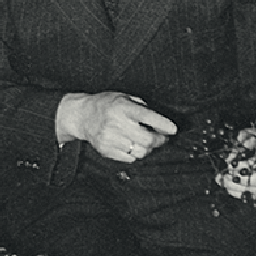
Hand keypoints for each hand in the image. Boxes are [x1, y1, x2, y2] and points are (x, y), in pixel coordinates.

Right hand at [59, 92, 176, 162]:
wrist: (81, 115)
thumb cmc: (106, 104)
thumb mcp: (124, 97)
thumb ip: (141, 106)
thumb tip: (160, 122)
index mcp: (122, 107)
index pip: (148, 117)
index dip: (163, 124)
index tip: (173, 130)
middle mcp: (116, 123)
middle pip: (147, 140)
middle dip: (159, 140)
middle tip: (162, 138)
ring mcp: (110, 138)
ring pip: (140, 152)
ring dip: (147, 148)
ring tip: (145, 141)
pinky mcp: (105, 150)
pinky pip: (129, 158)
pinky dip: (135, 154)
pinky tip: (131, 145)